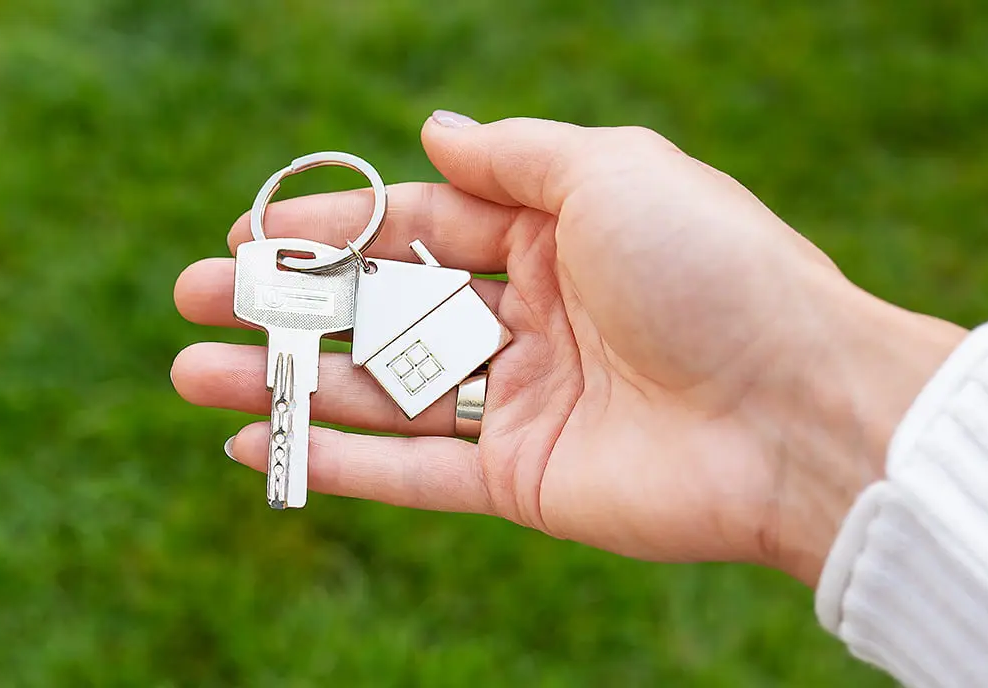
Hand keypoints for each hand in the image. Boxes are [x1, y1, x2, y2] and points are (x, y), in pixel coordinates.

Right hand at [173, 113, 965, 584]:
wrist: (798, 409)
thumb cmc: (717, 272)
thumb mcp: (614, 172)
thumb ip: (515, 157)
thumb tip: (432, 129)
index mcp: (554, 233)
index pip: (414, 223)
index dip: (329, 227)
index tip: (248, 232)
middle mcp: (531, 314)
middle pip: (382, 308)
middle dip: (284, 304)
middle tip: (192, 297)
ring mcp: (522, 402)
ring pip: (379, 391)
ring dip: (285, 382)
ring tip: (190, 372)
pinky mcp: (520, 483)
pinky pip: (408, 472)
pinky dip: (331, 460)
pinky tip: (255, 444)